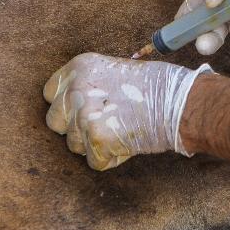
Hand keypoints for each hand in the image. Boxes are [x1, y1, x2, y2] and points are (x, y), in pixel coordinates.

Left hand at [43, 53, 210, 169]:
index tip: (84, 111)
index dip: (66, 107)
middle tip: (104, 125)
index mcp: (78, 67)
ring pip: (74, 145)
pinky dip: (111, 158)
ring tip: (121, 130)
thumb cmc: (155, 86)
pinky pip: (94, 162)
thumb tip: (71, 106)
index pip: (50, 94)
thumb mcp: (112, 71)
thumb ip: (88, 85)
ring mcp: (84, 115)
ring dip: (94, 145)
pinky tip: (128, 143)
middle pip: (55, 122)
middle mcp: (75, 89)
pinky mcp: (97, 140)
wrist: (179, 102)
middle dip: (75, 128)